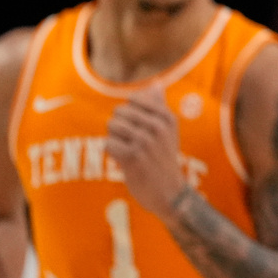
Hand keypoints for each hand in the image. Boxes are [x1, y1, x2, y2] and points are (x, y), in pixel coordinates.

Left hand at [106, 83, 186, 220]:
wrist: (169, 193)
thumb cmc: (164, 158)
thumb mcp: (168, 130)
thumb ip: (159, 106)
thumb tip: (156, 84)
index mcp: (168, 117)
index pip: (134, 100)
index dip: (130, 115)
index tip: (141, 130)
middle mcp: (158, 127)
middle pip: (119, 112)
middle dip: (120, 128)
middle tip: (134, 144)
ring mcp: (145, 142)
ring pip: (112, 126)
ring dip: (116, 140)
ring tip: (130, 152)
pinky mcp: (132, 157)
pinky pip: (107, 144)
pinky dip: (113, 154)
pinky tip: (126, 162)